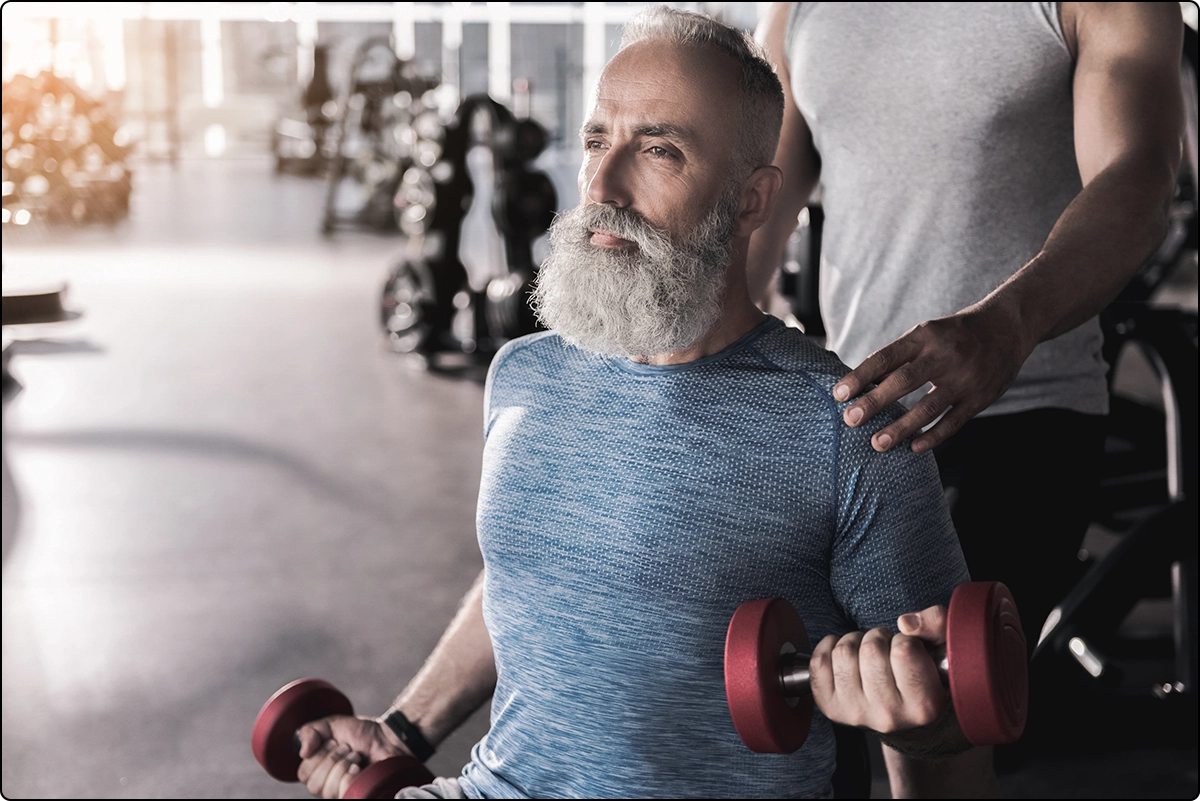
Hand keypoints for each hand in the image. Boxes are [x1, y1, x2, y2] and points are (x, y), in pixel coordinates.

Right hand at [296, 714, 413, 798]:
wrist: (389, 737)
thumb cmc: (363, 733)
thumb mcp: (332, 724)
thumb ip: (311, 732)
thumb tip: (302, 752)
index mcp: (319, 770)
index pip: (303, 774)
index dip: (317, 756)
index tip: (334, 741)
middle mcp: (328, 785)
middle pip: (313, 785)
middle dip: (331, 760)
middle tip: (347, 748)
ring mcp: (342, 793)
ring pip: (326, 790)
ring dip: (342, 765)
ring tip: (356, 756)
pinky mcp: (355, 795)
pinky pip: (343, 792)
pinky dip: (350, 776)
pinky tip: (360, 768)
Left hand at [809, 605, 948, 734]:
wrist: (905, 716)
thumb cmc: (924, 675)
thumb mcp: (943, 648)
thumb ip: (938, 624)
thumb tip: (906, 622)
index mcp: (923, 706)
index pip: (904, 650)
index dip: (904, 640)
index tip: (908, 651)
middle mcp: (889, 717)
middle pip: (870, 649)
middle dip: (878, 638)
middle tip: (886, 650)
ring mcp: (856, 714)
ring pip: (843, 652)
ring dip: (855, 641)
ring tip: (868, 654)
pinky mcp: (831, 708)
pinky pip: (819, 661)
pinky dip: (830, 647)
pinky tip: (848, 656)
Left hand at [832, 303, 1033, 452]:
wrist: (1008, 327)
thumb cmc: (954, 334)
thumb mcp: (927, 334)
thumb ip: (899, 357)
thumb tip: (862, 384)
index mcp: (924, 336)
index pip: (885, 357)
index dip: (860, 376)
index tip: (838, 394)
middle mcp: (944, 356)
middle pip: (903, 381)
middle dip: (874, 402)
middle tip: (850, 420)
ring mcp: (964, 378)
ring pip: (928, 407)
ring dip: (901, 427)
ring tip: (877, 443)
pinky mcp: (981, 397)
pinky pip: (953, 422)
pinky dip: (933, 437)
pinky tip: (913, 448)